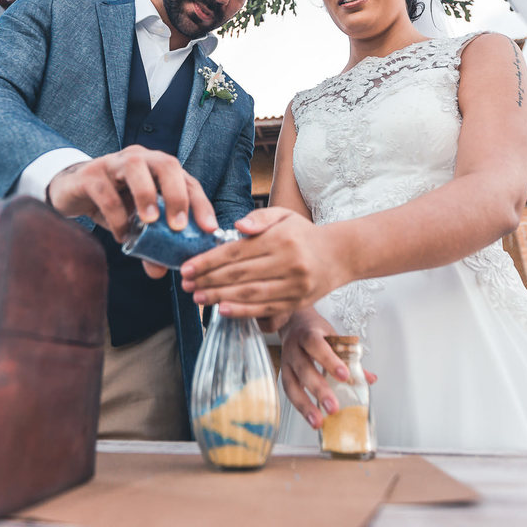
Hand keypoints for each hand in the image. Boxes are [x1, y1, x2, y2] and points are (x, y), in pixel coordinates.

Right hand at [45, 145, 217, 242]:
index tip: (209, 229)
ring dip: (146, 195)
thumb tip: (160, 272)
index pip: (188, 181)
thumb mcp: (135, 224)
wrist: (71, 192)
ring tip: (149, 223)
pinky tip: (120, 235)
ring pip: (136, 166)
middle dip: (177, 195)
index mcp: (158, 169)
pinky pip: (106, 191)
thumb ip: (149, 245)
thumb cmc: (112, 202)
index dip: (201, 204)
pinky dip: (116, 215)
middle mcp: (141, 159)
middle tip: (178, 226)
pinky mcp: (90, 175)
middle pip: (167, 165)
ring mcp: (114, 163)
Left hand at [180, 207, 346, 319]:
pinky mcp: (297, 302)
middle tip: (186, 284)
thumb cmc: (304, 234)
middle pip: (239, 274)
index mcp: (280, 239)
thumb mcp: (284, 215)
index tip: (187, 267)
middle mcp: (287, 262)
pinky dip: (242, 311)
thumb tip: (237, 226)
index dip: (208, 261)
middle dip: (208, 280)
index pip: (236, 252)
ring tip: (198, 297)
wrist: (340, 255)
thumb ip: (259, 218)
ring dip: (220, 297)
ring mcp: (293, 285)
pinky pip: (265, 308)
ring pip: (250, 293)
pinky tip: (222, 310)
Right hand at [279, 309, 375, 429]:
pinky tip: (311, 418)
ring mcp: (287, 362)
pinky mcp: (283, 374)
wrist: (293, 322)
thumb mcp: (334, 336)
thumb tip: (369, 378)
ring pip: (292, 384)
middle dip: (318, 389)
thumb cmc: (316, 331)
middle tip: (333, 407)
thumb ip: (350, 357)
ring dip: (305, 405)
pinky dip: (300, 406)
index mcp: (309, 334)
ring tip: (317, 421)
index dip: (330, 361)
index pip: (317, 345)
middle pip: (304, 369)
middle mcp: (294, 348)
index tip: (344, 375)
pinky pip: (289, 392)